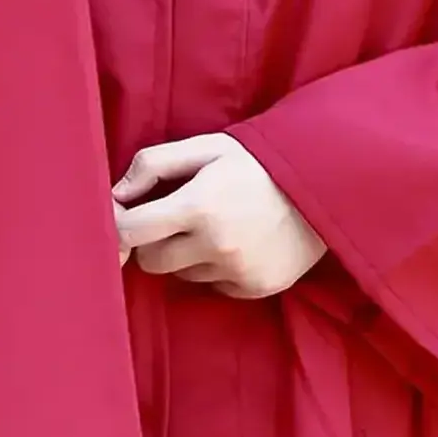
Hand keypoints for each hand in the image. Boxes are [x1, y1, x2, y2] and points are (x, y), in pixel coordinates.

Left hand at [112, 132, 327, 299]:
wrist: (322, 185)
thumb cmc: (256, 161)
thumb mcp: (205, 147)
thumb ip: (154, 164)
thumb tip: (116, 192)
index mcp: (196, 206)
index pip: (131, 232)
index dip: (119, 225)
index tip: (124, 217)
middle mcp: (214, 245)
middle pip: (150, 261)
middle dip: (151, 242)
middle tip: (170, 220)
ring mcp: (236, 272)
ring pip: (182, 274)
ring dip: (185, 255)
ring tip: (212, 226)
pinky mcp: (255, 288)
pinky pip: (214, 286)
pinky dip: (215, 269)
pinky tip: (236, 242)